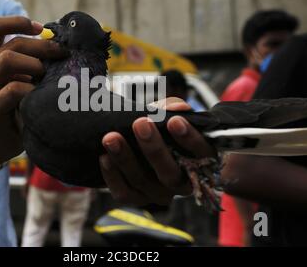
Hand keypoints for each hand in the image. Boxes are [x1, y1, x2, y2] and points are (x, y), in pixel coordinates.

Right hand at [0, 16, 65, 163]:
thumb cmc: (13, 105)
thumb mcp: (17, 78)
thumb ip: (27, 61)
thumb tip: (59, 44)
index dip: (17, 22)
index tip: (41, 28)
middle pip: (12, 45)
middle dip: (42, 47)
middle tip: (62, 55)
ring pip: (8, 60)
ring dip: (35, 65)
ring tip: (46, 77)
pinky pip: (13, 89)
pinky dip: (31, 89)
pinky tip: (39, 96)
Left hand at [100, 98, 214, 205]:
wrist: (138, 143)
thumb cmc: (160, 127)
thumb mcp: (168, 114)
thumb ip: (173, 109)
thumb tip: (178, 107)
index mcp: (199, 162)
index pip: (202, 154)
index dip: (190, 139)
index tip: (174, 121)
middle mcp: (182, 184)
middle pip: (171, 174)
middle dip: (154, 148)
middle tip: (140, 123)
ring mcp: (159, 194)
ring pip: (143, 182)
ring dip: (125, 159)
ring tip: (111, 137)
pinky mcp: (137, 199)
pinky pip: (124, 193)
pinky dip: (112, 176)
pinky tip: (104, 158)